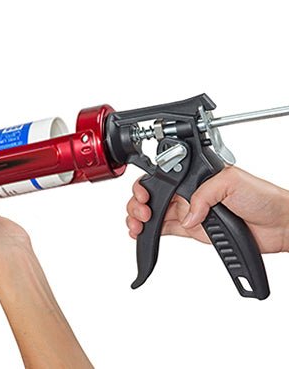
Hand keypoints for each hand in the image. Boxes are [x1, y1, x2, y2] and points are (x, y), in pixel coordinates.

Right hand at [126, 166, 288, 252]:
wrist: (281, 224)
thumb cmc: (263, 196)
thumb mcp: (232, 182)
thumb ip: (204, 195)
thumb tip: (187, 216)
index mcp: (193, 176)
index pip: (160, 177)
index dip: (146, 186)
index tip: (144, 197)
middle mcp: (188, 192)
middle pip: (152, 195)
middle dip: (138, 204)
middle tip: (142, 215)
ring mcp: (190, 211)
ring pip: (154, 213)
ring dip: (140, 219)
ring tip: (138, 227)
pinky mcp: (194, 230)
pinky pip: (167, 229)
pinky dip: (152, 233)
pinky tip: (145, 234)